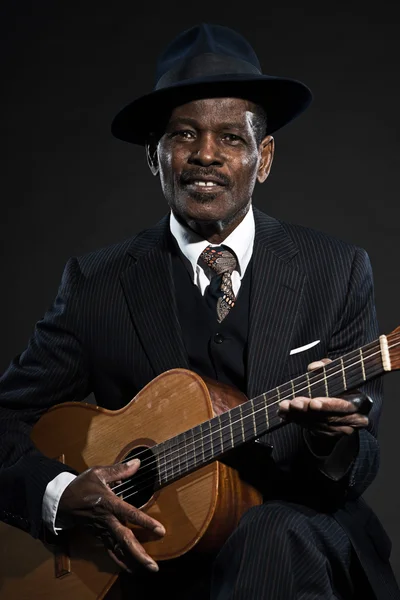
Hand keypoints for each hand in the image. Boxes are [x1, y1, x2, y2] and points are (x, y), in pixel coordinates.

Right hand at [58, 458, 164, 572]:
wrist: (61, 502)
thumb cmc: (81, 485)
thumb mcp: (98, 473)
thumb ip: (120, 470)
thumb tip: (138, 462)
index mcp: (108, 503)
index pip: (130, 514)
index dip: (145, 522)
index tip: (160, 531)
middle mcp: (107, 520)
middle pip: (125, 539)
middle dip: (140, 553)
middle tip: (154, 566)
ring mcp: (102, 530)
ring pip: (119, 548)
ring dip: (134, 559)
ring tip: (149, 569)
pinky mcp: (99, 536)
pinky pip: (111, 550)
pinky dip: (121, 561)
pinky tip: (132, 569)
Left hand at [278, 359, 368, 436]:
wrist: (342, 404)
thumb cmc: (339, 385)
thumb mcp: (335, 373)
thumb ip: (326, 367)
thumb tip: (314, 367)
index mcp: (359, 402)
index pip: (345, 406)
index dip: (328, 405)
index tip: (313, 402)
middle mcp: (355, 419)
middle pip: (329, 417)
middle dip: (308, 410)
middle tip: (294, 403)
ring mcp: (343, 430)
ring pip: (318, 425)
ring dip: (299, 416)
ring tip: (285, 407)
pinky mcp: (331, 435)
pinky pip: (313, 430)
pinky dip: (298, 421)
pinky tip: (287, 414)